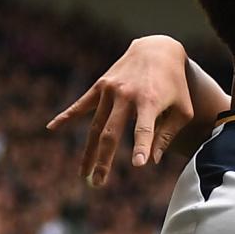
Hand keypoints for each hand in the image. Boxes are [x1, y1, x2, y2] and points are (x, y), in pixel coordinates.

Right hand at [46, 36, 197, 186]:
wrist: (157, 50)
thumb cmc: (175, 85)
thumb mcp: (182, 109)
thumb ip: (167, 134)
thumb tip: (151, 161)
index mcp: (149, 101)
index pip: (144, 128)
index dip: (141, 145)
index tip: (138, 164)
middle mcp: (126, 95)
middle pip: (111, 133)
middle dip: (104, 160)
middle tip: (97, 183)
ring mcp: (110, 90)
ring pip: (95, 126)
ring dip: (89, 151)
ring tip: (83, 174)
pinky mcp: (100, 86)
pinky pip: (81, 105)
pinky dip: (66, 116)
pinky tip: (52, 128)